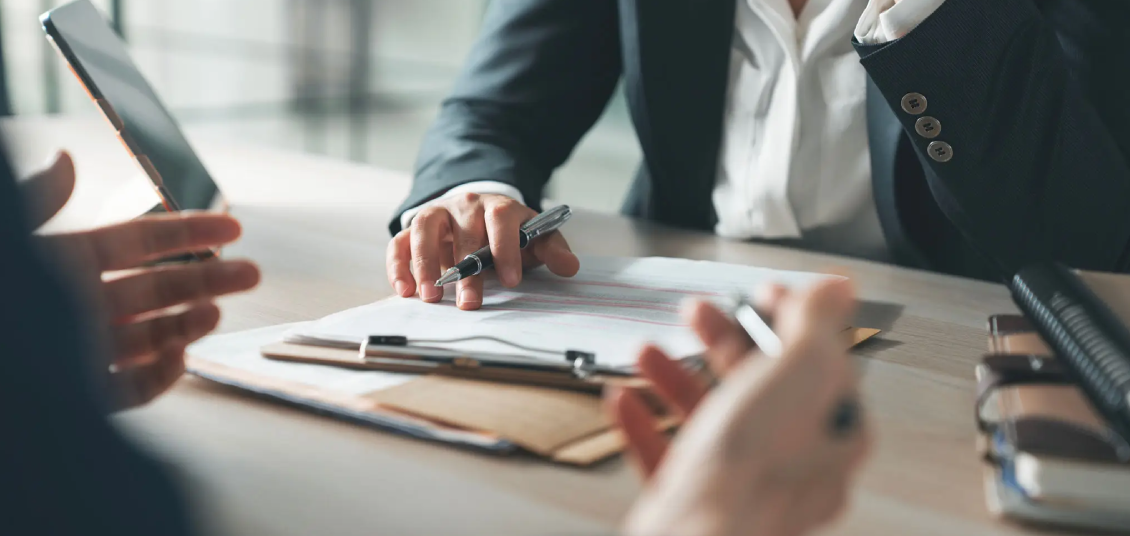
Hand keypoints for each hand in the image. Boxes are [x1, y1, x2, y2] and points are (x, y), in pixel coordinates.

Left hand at [23, 151, 260, 409]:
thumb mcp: (14, 244)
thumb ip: (38, 204)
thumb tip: (64, 159)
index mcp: (65, 262)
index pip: (139, 241)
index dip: (187, 232)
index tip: (233, 227)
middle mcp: (78, 306)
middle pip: (156, 288)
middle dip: (206, 280)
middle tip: (251, 272)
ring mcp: (81, 351)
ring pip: (149, 335)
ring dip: (188, 323)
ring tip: (218, 313)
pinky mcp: (81, 396)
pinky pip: (129, 388)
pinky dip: (160, 376)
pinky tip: (180, 357)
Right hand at [386, 193, 578, 309]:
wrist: (481, 213)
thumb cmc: (511, 233)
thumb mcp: (536, 237)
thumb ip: (551, 250)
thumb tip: (570, 267)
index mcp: (499, 206)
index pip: (501, 219)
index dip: (506, 249)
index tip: (511, 281)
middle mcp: (465, 206)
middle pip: (463, 232)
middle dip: (466, 270)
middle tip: (469, 303)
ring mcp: (437, 214)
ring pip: (424, 229)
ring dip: (424, 263)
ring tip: (430, 297)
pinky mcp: (414, 229)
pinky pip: (399, 242)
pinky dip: (398, 265)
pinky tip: (404, 291)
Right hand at [613, 280, 871, 535]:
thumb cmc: (752, 471)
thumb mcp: (796, 371)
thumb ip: (816, 323)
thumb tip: (838, 287)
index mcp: (833, 428)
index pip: (818, 359)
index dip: (787, 317)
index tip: (758, 293)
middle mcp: (796, 461)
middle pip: (760, 385)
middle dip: (723, 340)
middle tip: (699, 313)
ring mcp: (745, 484)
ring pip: (712, 418)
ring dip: (676, 376)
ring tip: (649, 352)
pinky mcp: (698, 502)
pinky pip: (671, 457)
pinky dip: (646, 424)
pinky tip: (628, 402)